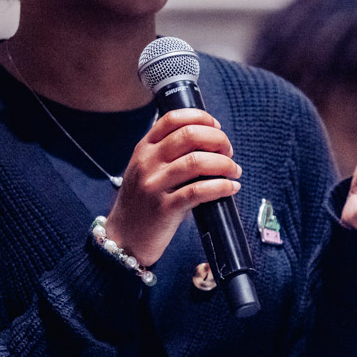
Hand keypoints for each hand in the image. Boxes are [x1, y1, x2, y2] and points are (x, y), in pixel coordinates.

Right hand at [103, 109, 241, 265]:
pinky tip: (230, 188)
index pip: (172, 119)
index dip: (200, 117)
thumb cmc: (141, 204)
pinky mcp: (163, 209)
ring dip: (224, 164)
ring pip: (197, 162)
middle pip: (189, 135)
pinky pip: (198, 191)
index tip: (216, 127)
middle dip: (217, 140)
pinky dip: (221, 187)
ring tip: (234, 171)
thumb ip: (167, 154)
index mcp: (143, 149)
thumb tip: (209, 144)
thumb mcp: (145, 171)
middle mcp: (147, 163)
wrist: (122, 238)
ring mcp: (153, 185)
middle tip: (228, 152)